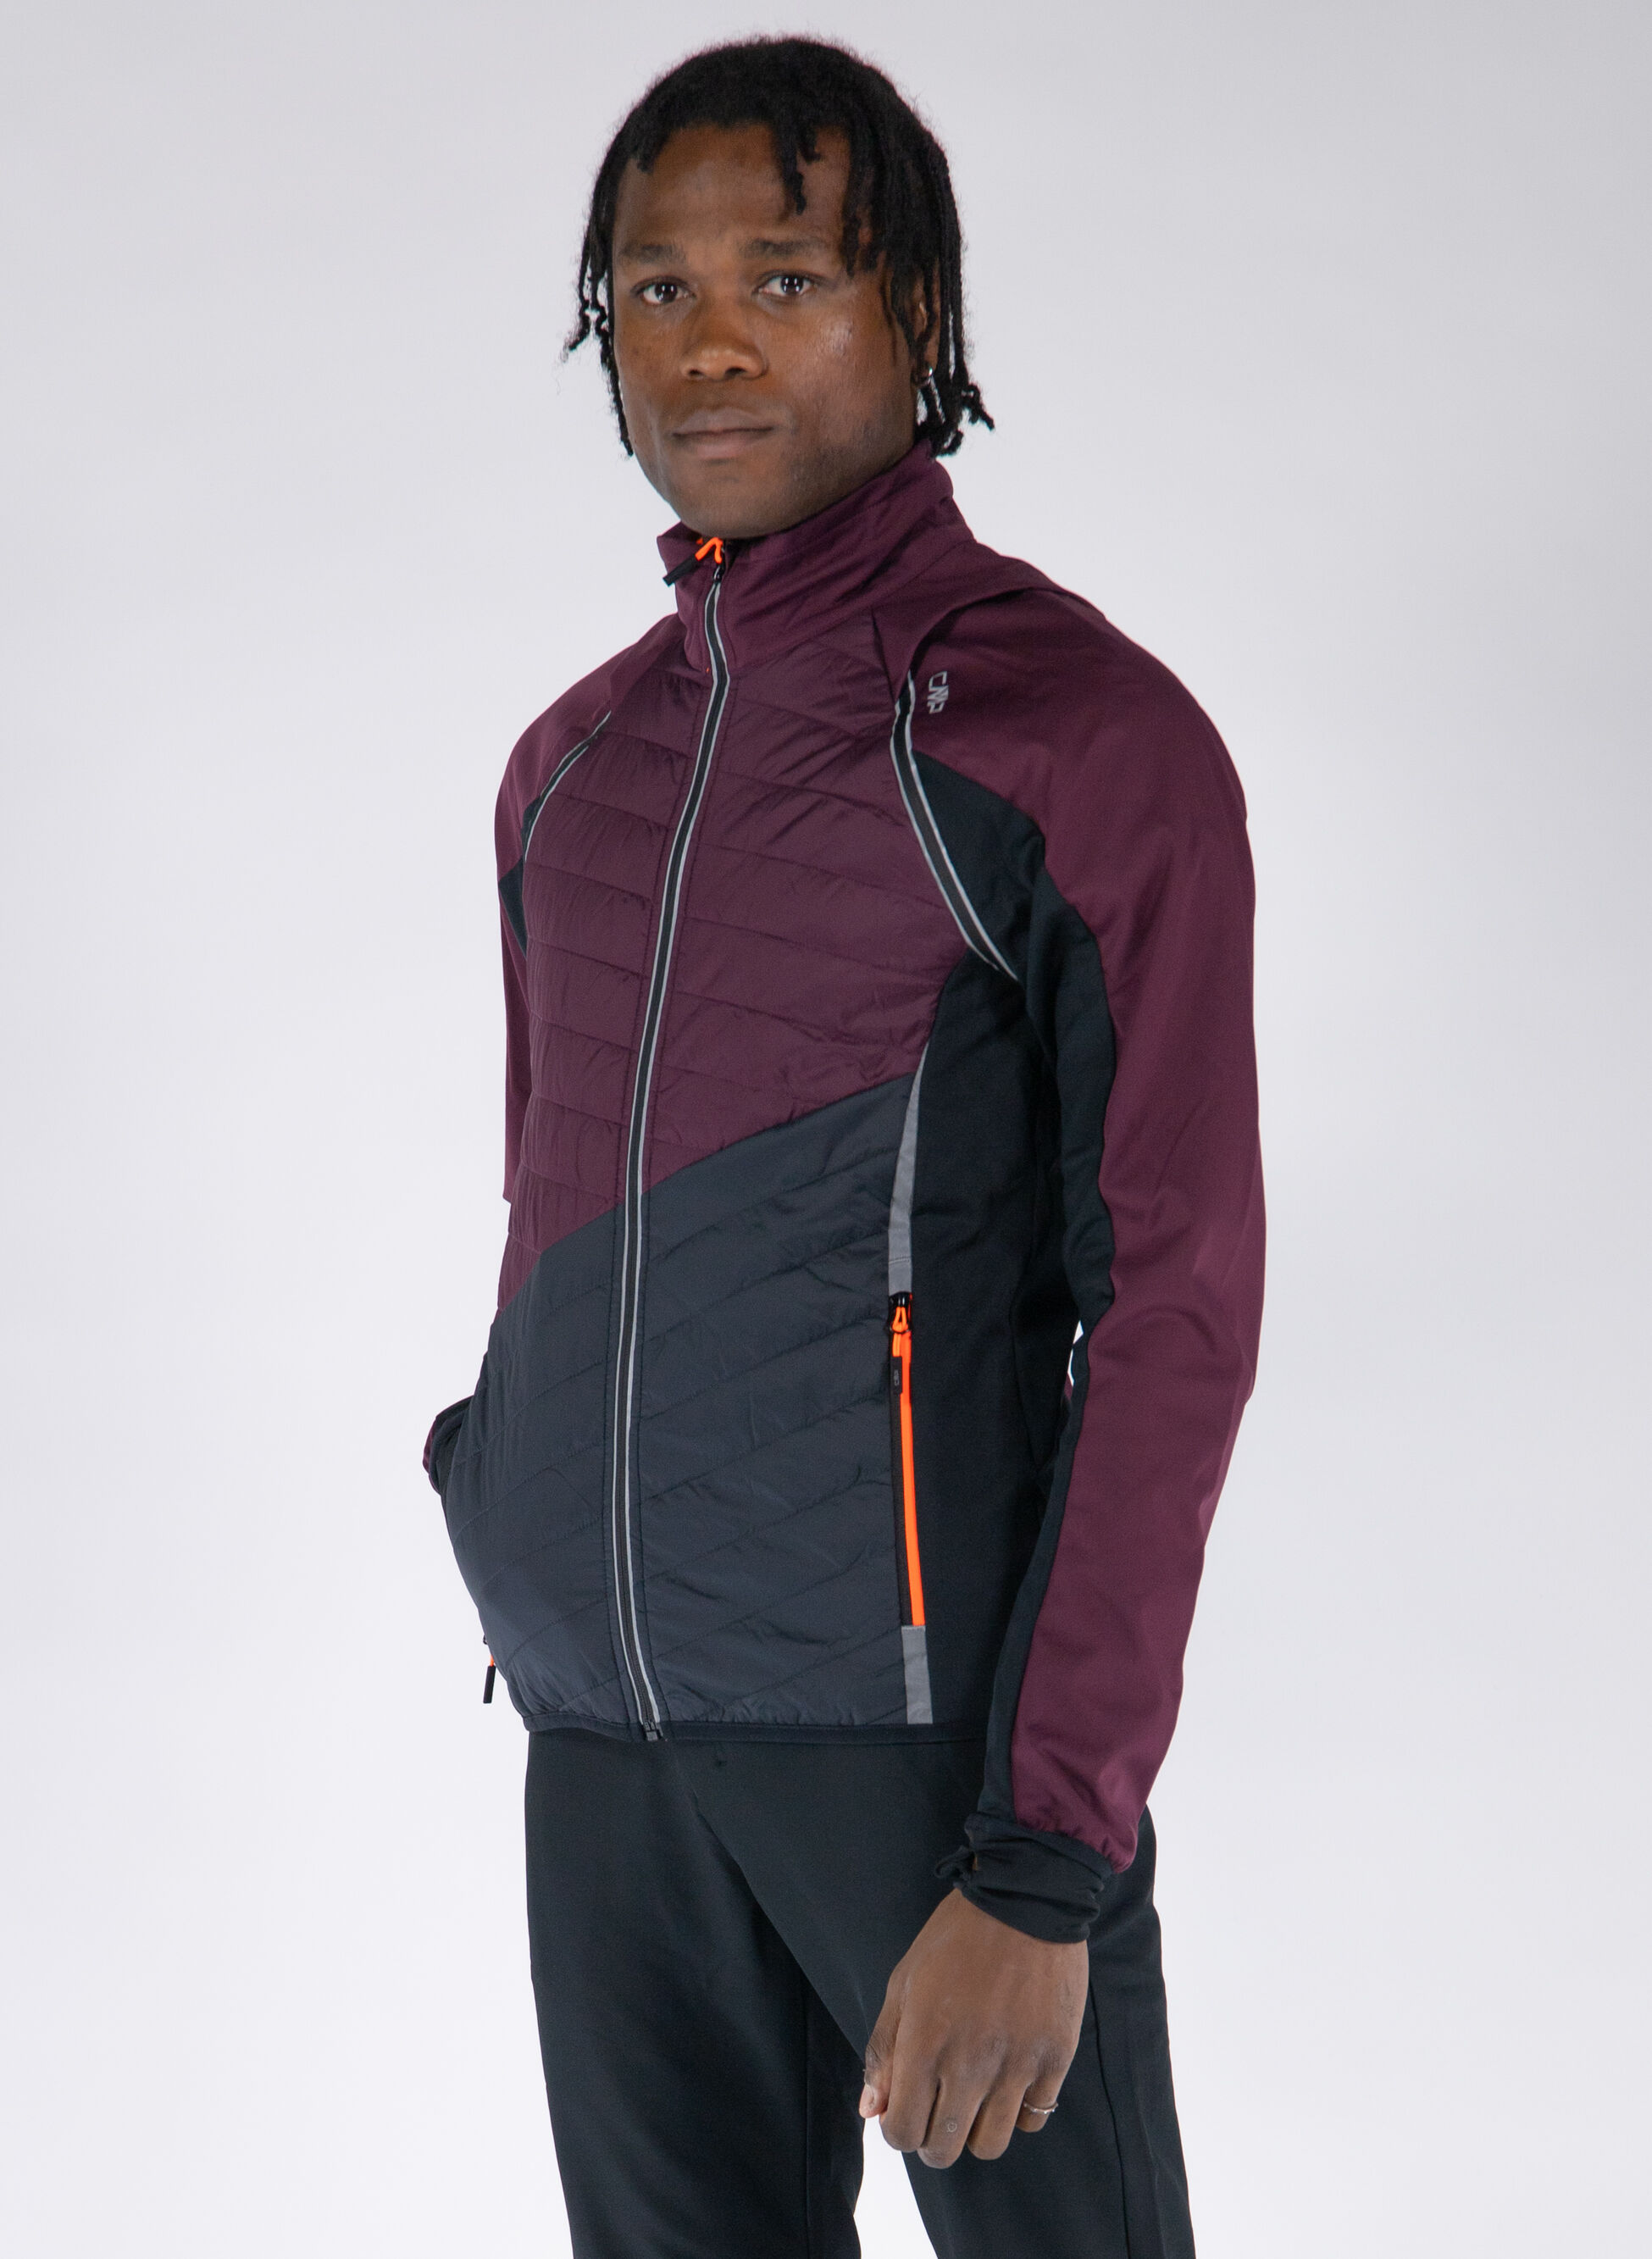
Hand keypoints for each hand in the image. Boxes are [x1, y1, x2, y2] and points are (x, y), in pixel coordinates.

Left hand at [859, 1887, 1087, 2166]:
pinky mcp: (1055, 2058)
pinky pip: (1033, 2118)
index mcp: (925, 2043)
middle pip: (943, 2149)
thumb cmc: (956, 1938)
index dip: (897, 2130)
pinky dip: (1017, 2110)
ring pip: (990, 2144)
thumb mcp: (904, 1982)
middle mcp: (970, 2063)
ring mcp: (1016, 2064)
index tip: (905, 2108)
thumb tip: (872, 2111)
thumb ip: (884, 2050)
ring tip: (974, 2097)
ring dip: (974, 2130)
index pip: (902, 2131)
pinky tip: (1008, 2080)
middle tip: (937, 2108)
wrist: (1025, 1897)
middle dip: (931, 2139)